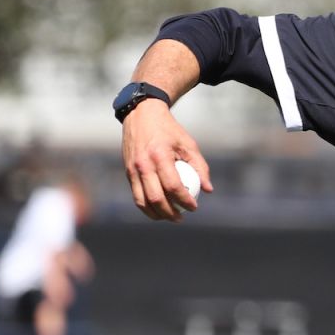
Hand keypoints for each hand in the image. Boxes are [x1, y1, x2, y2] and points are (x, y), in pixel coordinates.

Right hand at [122, 98, 211, 221]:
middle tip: (182, 217)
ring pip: (142, 201)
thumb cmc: (169, 131)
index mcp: (160, 156)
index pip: (173, 186)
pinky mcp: (127, 172)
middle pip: (155, 198)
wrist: (142, 116)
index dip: (184, 200)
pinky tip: (159, 209)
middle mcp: (143, 165)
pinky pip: (136, 195)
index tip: (194, 207)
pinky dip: (147, 206)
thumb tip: (208, 190)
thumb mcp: (188, 144)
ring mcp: (132, 170)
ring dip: (156, 214)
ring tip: (171, 217)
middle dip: (170, 213)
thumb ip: (200, 167)